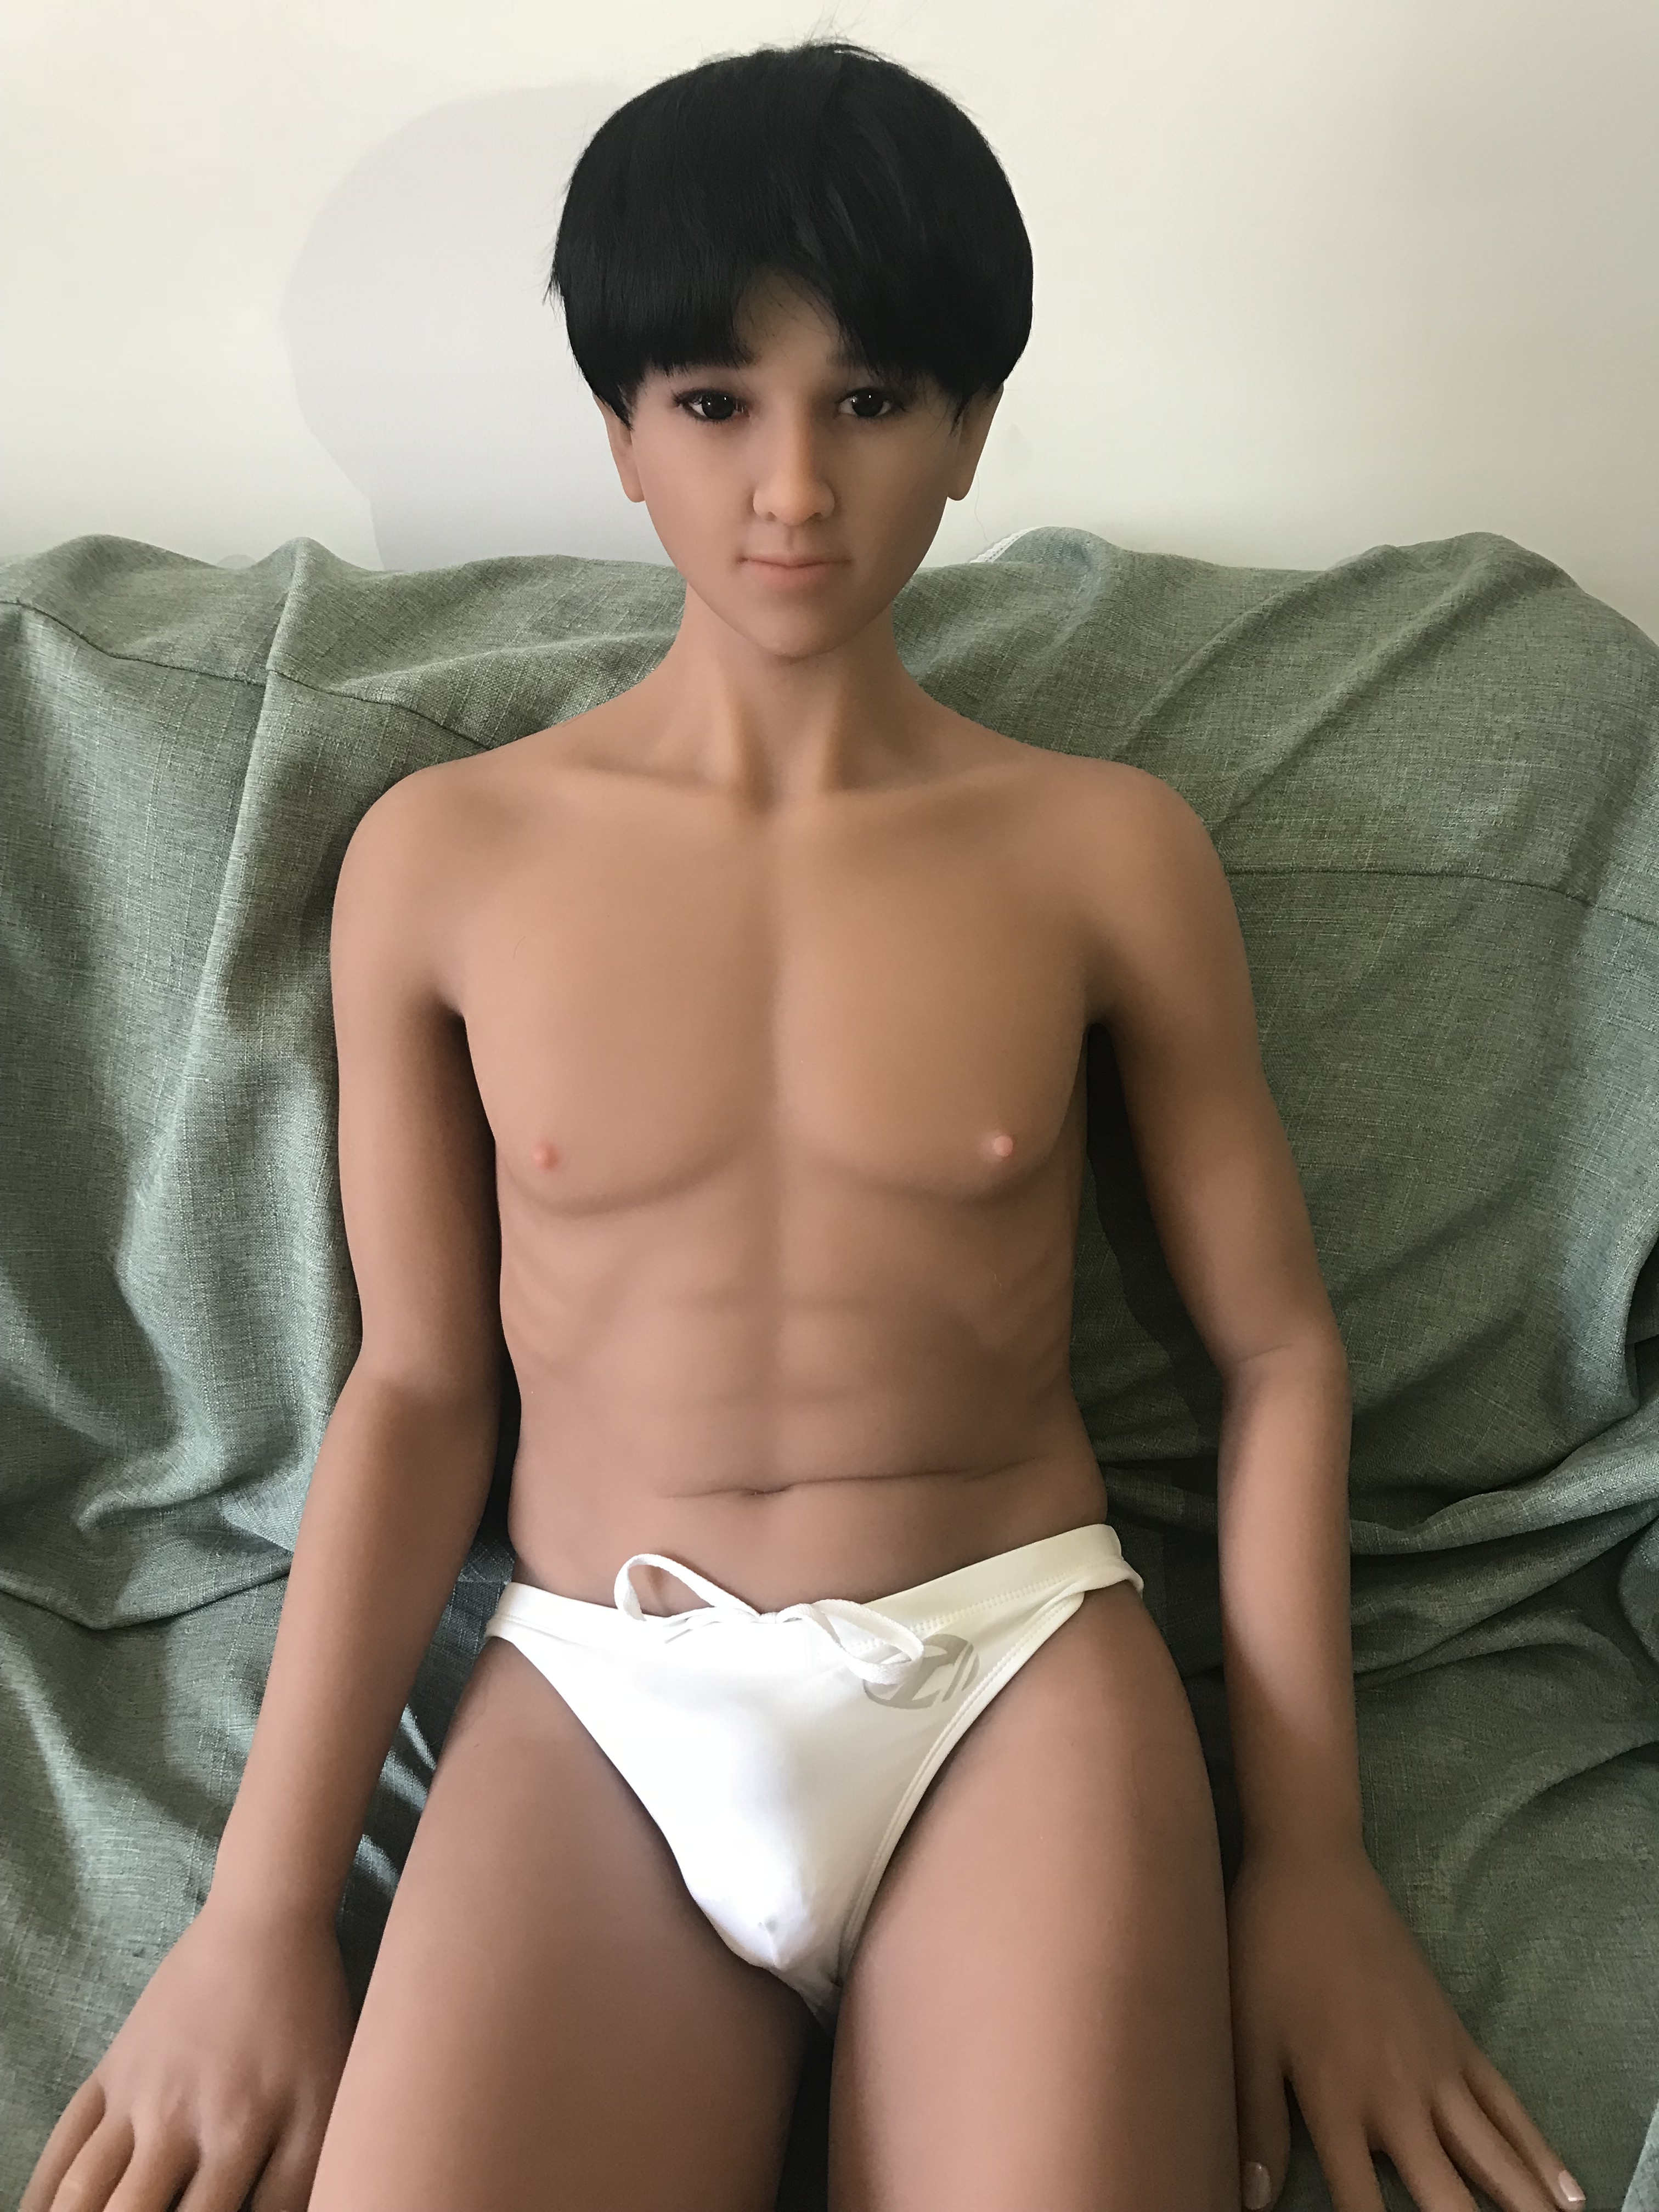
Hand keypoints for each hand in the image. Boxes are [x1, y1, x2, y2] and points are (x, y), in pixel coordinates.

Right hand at [20, 1897, 355, 2211]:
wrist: (263, 1925)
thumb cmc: (308, 2018)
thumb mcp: (327, 2099)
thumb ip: (299, 2181)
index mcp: (244, 2135)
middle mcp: (185, 2123)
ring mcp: (139, 2097)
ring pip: (85, 2197)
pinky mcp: (109, 2073)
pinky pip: (62, 2149)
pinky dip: (41, 2199)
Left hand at [1226, 1842, 1584, 2211]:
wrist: (1313, 1871)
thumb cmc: (1266, 1952)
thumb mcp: (1245, 2037)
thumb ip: (1255, 2123)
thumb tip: (1248, 2200)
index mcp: (1336, 2101)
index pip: (1362, 2207)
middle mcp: (1396, 2096)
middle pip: (1445, 2197)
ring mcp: (1436, 2068)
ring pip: (1493, 2159)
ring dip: (1522, 2205)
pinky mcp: (1458, 2040)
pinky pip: (1507, 2107)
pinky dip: (1538, 2151)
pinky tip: (1564, 2191)